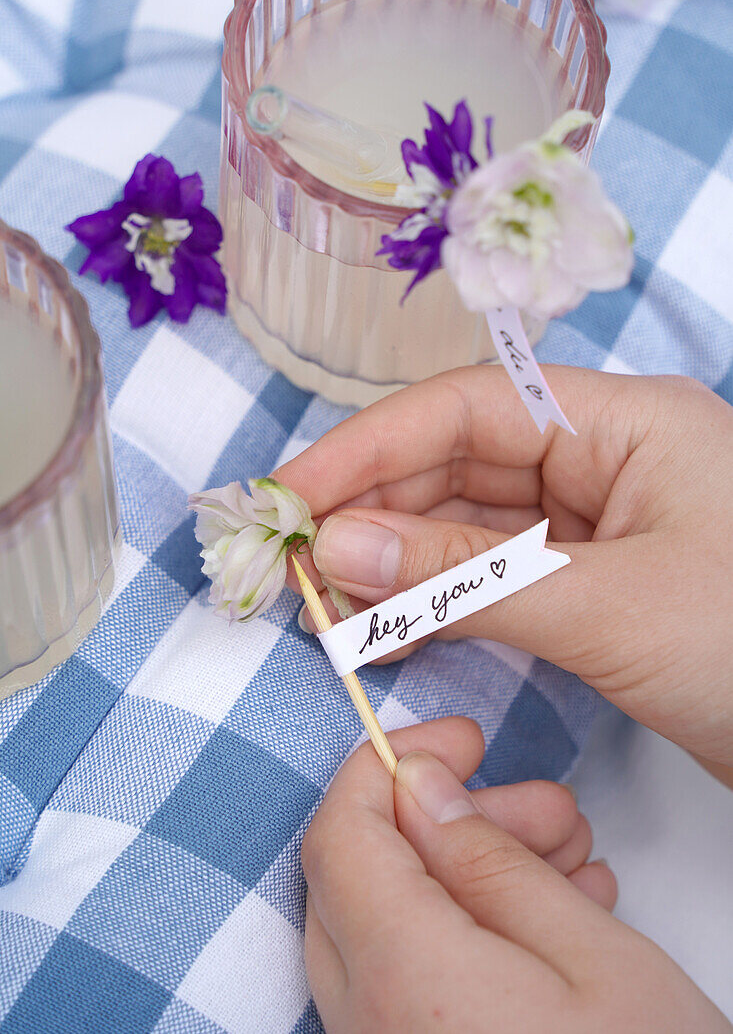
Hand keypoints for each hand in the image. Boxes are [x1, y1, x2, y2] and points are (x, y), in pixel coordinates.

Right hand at [277, 366, 732, 771]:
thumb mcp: (606, 607)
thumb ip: (467, 575)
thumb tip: (338, 546)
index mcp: (620, 422)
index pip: (463, 410)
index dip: (365, 448)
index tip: (287, 498)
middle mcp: (603, 458)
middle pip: (457, 464)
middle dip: (373, 513)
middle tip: (293, 568)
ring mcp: (597, 524)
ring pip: (470, 526)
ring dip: (397, 562)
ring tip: (326, 608)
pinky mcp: (594, 585)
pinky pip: (497, 578)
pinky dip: (441, 601)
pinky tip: (388, 629)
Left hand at [303, 718, 729, 1032]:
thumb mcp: (588, 954)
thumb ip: (485, 859)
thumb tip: (414, 783)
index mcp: (402, 979)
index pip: (339, 832)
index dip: (387, 764)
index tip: (460, 736)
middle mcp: (367, 1025)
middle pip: (366, 874)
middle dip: (451, 821)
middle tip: (548, 812)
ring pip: (391, 923)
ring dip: (470, 874)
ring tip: (573, 864)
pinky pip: (412, 977)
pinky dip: (468, 931)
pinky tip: (556, 921)